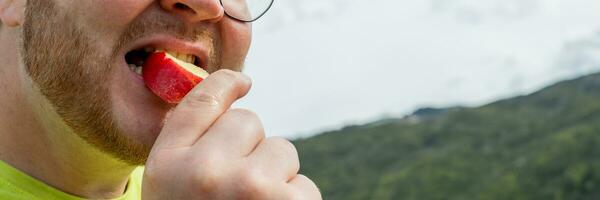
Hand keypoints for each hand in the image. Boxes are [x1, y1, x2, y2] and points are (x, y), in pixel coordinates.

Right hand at [142, 70, 320, 199]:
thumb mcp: (167, 189)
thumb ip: (188, 146)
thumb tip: (226, 93)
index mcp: (169, 167)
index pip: (201, 103)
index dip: (225, 84)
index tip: (241, 82)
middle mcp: (206, 172)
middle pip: (247, 122)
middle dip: (249, 147)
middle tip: (237, 188)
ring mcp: (250, 187)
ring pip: (280, 149)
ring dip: (274, 176)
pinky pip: (303, 182)